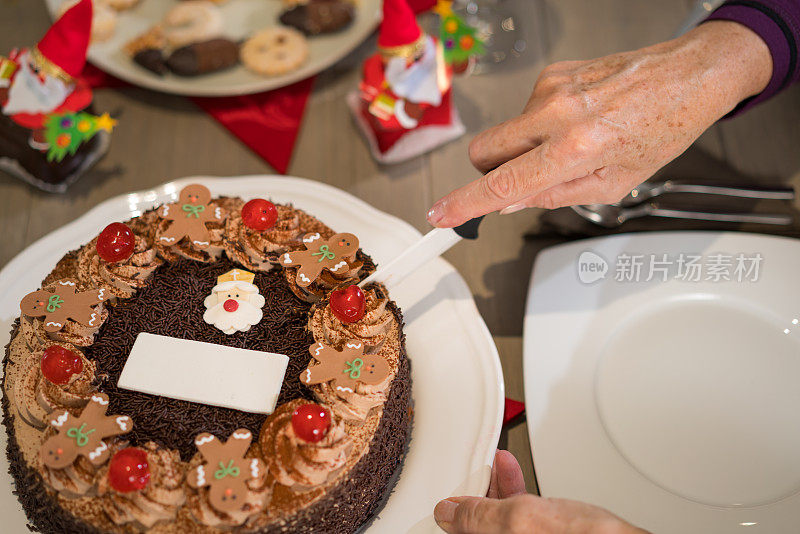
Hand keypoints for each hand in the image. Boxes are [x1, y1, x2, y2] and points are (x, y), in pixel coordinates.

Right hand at [426, 21, 771, 227]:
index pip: (503, 183)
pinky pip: (525, 111)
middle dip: (490, 173)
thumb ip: (555, 195)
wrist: (687, 75)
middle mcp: (556, 113)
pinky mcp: (552, 73)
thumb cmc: (662, 127)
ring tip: (574, 144)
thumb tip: (510, 201)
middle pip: (483, 151)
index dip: (465, 203)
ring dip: (525, 148)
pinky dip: (540, 125)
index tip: (440, 213)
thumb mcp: (615, 183)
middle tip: (521, 179)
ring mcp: (550, 88)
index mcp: (576, 148)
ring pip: (506, 132)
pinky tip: (577, 122)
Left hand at [433, 450, 647, 533]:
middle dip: (480, 491)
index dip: (457, 505)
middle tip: (480, 469)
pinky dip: (518, 495)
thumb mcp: (522, 519)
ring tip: (499, 465)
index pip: (462, 530)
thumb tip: (448, 512)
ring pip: (502, 518)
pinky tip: (515, 476)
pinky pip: (522, 519)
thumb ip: (481, 515)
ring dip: (499, 488)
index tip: (457, 485)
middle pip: (482, 524)